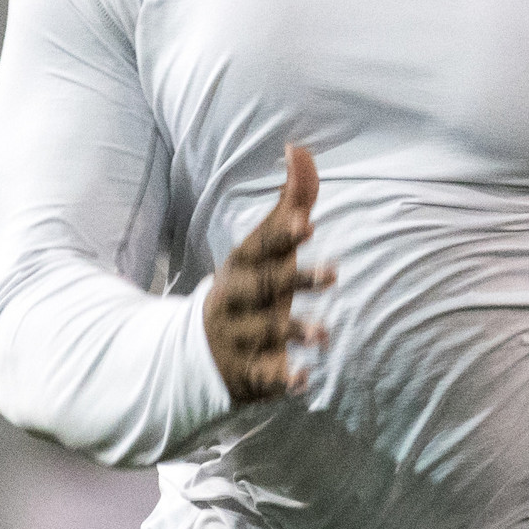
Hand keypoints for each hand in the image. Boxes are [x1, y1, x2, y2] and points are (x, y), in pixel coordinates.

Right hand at [203, 144, 333, 402]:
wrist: (194, 350)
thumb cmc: (247, 286)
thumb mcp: (262, 247)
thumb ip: (289, 201)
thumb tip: (298, 148)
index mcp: (241, 264)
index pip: (261, 246)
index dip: (282, 234)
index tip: (307, 223)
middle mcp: (237, 298)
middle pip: (265, 286)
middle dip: (297, 279)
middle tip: (334, 274)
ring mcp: (239, 336)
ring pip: (267, 332)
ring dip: (295, 331)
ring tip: (324, 335)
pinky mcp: (247, 373)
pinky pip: (264, 377)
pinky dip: (283, 378)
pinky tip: (304, 380)